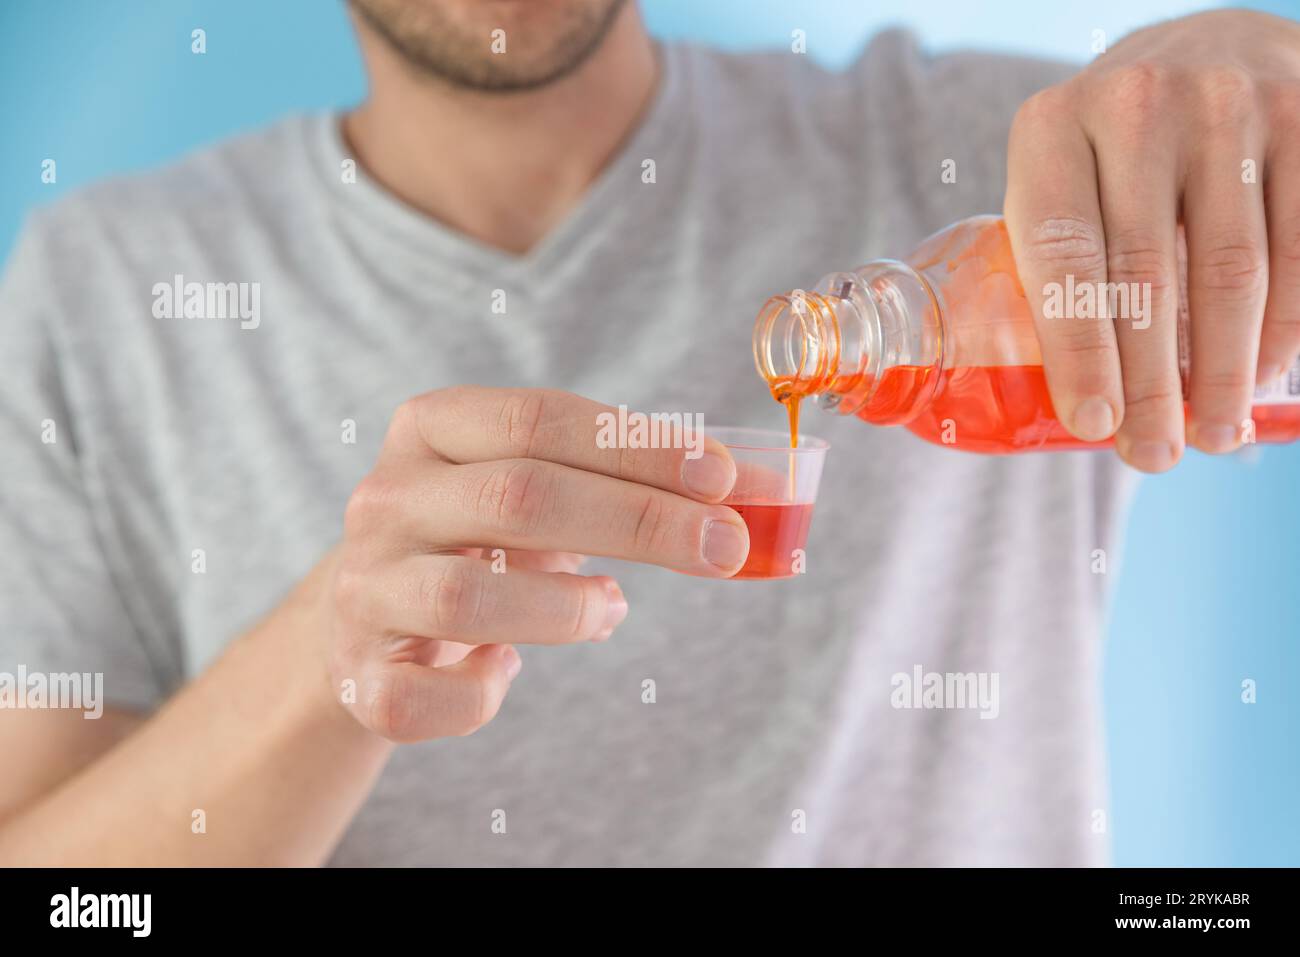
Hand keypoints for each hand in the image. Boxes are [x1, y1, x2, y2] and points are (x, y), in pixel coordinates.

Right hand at [322, 387, 746, 741]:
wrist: (372, 611)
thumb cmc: (483, 540)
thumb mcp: (542, 490)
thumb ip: (629, 484)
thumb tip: (758, 493)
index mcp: (430, 429)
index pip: (536, 420)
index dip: (636, 446)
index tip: (722, 476)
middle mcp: (385, 500)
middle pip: (517, 498)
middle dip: (638, 521)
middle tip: (724, 547)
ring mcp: (363, 588)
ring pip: (464, 596)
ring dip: (566, 608)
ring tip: (612, 608)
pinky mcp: (356, 673)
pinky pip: (420, 696)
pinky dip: (481, 693)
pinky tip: (508, 670)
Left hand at [1004, 9, 1299, 470]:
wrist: (1203, 52)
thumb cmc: (1112, 152)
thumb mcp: (1062, 185)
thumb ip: (1061, 267)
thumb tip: (1088, 408)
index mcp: (1051, 128)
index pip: (1063, 257)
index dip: (1080, 351)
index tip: (1093, 425)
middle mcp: (1136, 105)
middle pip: (1145, 274)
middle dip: (1152, 382)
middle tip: (1153, 455)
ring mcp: (1226, 106)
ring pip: (1231, 269)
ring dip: (1226, 368)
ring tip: (1214, 434)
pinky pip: (1296, 246)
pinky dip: (1283, 326)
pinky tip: (1265, 376)